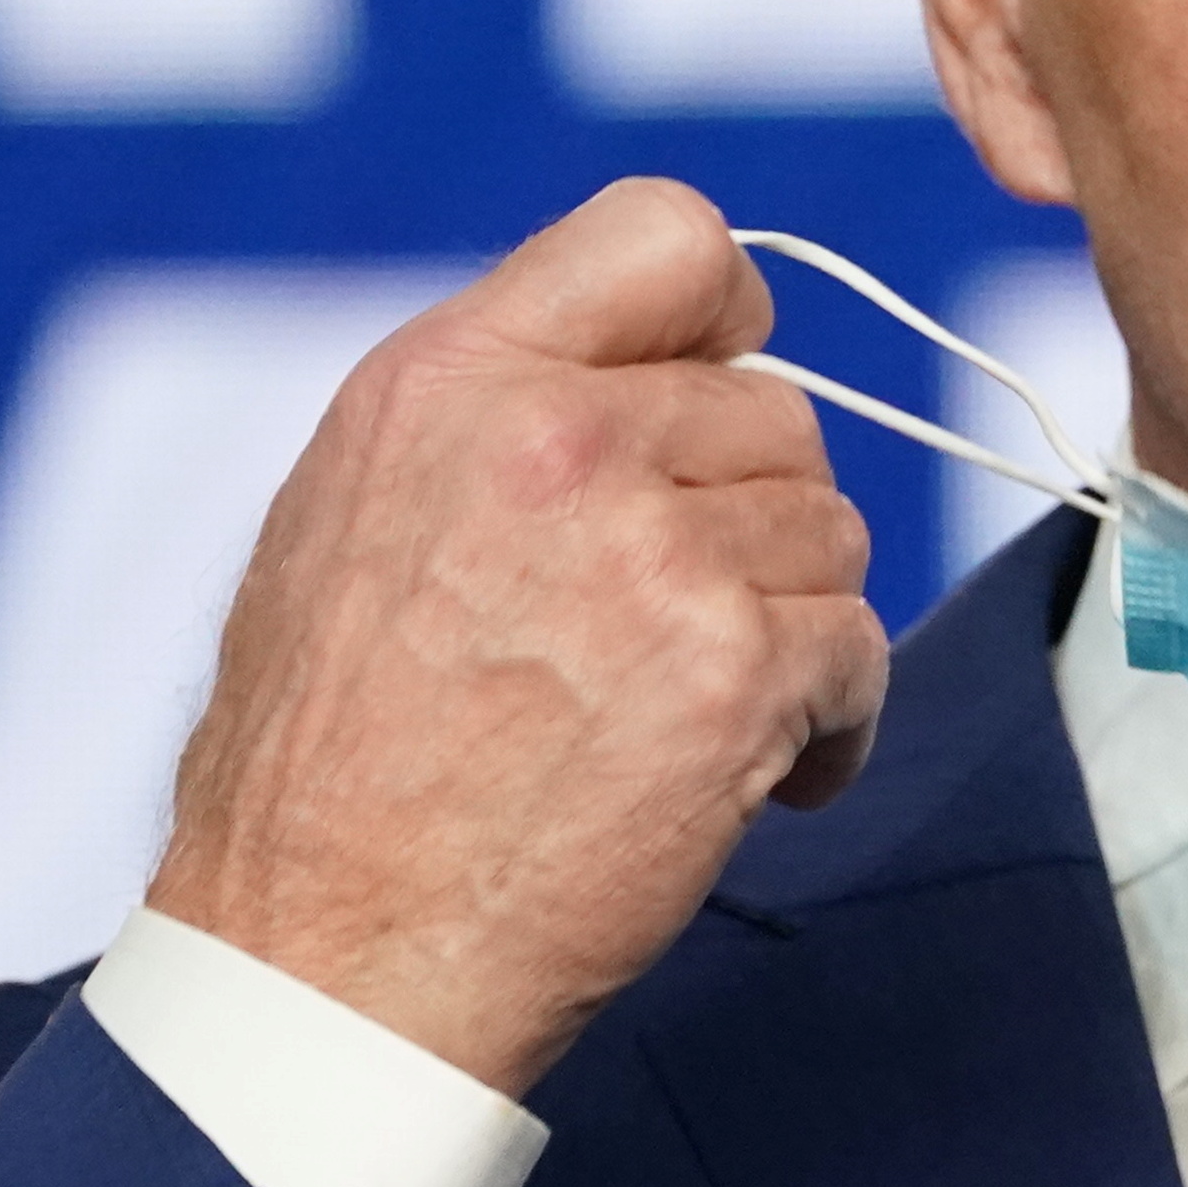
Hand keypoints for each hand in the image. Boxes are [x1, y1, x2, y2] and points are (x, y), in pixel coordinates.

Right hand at [144, 178, 884, 1094]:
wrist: (328, 954)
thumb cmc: (333, 759)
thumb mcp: (355, 514)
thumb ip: (501, 410)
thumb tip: (655, 363)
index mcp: (454, 379)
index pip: (666, 232)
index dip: (722, 313)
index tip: (714, 388)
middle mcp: (556, 440)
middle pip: (775, 411)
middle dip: (750, 520)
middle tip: (673, 624)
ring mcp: (653, 552)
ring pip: (829, 529)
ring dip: (791, 623)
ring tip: (688, 710)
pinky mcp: (733, 670)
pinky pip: (859, 649)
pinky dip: (830, 721)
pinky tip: (748, 778)